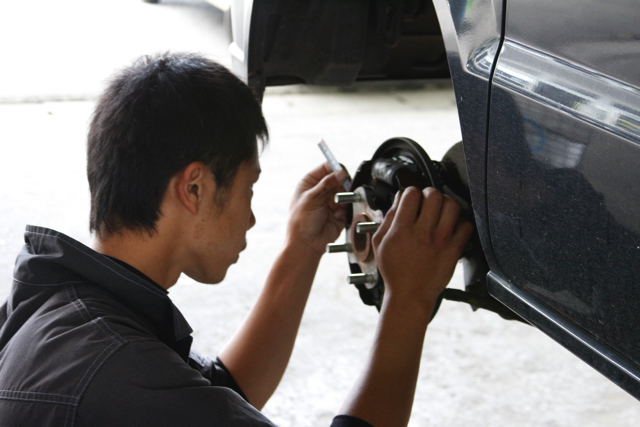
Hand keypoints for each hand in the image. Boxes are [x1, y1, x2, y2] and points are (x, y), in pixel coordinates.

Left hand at [286, 163, 348, 254]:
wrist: (306, 244)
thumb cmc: (301, 221)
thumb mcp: (311, 198)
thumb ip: (327, 184)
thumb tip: (341, 172)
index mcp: (310, 182)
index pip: (327, 167)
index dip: (336, 169)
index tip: (342, 174)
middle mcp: (321, 190)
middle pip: (339, 179)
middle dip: (342, 185)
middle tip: (341, 192)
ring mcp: (331, 201)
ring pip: (346, 192)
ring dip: (343, 199)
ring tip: (336, 208)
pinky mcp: (339, 212)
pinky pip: (348, 206)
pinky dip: (344, 210)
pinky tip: (336, 216)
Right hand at [372, 186, 472, 310]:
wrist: (409, 295)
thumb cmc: (394, 271)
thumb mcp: (380, 243)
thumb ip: (387, 219)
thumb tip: (399, 199)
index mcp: (401, 230)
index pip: (411, 194)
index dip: (411, 192)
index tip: (412, 199)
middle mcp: (422, 233)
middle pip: (434, 195)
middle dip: (430, 193)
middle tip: (428, 201)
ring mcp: (440, 241)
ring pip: (452, 205)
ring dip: (446, 204)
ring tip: (441, 211)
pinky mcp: (453, 250)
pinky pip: (465, 225)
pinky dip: (460, 222)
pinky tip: (451, 226)